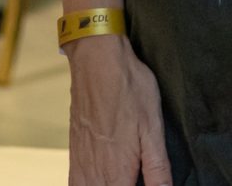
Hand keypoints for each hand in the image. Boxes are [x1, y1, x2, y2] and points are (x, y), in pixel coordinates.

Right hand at [67, 36, 170, 185]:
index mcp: (117, 172)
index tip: (144, 182)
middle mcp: (95, 172)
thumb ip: (158, 169)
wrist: (96, 58)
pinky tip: (100, 180)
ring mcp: (81, 161)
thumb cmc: (128, 88)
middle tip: (135, 177)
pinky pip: (75, 182)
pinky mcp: (74, 150)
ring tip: (121, 178)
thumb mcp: (152, 127)